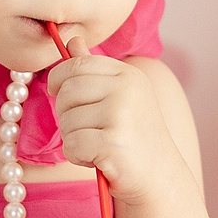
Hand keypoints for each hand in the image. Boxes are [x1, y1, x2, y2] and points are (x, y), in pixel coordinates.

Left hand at [45, 35, 178, 202]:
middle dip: (66, 114)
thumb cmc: (134, 137)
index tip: (59, 93)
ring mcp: (121, 114)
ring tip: (99, 145)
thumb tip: (72, 40)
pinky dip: (78, 157)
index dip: (58, 79)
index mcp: (127, 74)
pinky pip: (72, 145)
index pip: (76, 64)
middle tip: (88, 129)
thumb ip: (94, 69)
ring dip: (74, 139)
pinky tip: (99, 159)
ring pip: (66, 120)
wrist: (159, 176)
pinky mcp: (113, 142)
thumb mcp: (119, 96)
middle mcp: (126, 88)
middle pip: (66, 91)